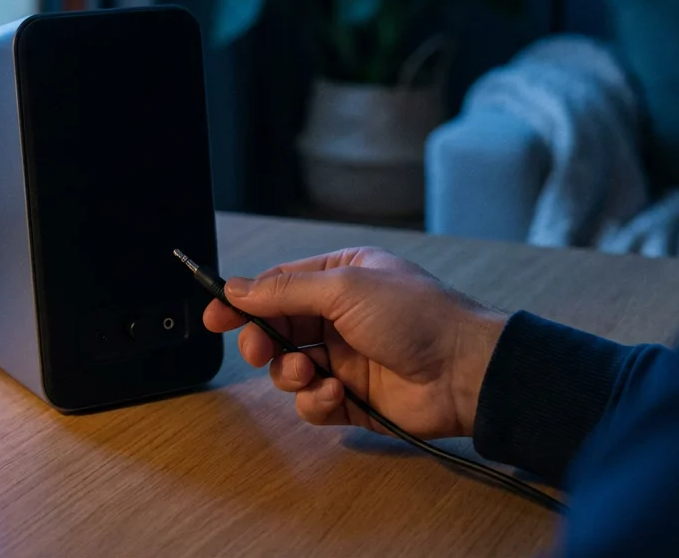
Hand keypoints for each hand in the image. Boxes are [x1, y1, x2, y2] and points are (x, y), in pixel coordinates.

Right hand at [202, 247, 507, 438]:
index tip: (215, 316)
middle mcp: (342, 315)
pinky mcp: (353, 398)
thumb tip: (237, 289)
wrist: (464, 371)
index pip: (279, 285)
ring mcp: (347, 358)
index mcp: (342, 276)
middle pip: (277, 329)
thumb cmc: (414, 315)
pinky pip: (313, 403)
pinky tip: (339, 394)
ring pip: (289, 369)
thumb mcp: (345, 288)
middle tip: (260, 350)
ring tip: (312, 375)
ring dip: (292, 374)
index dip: (244, 301)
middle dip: (263, 341)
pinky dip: (317, 401)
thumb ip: (286, 291)